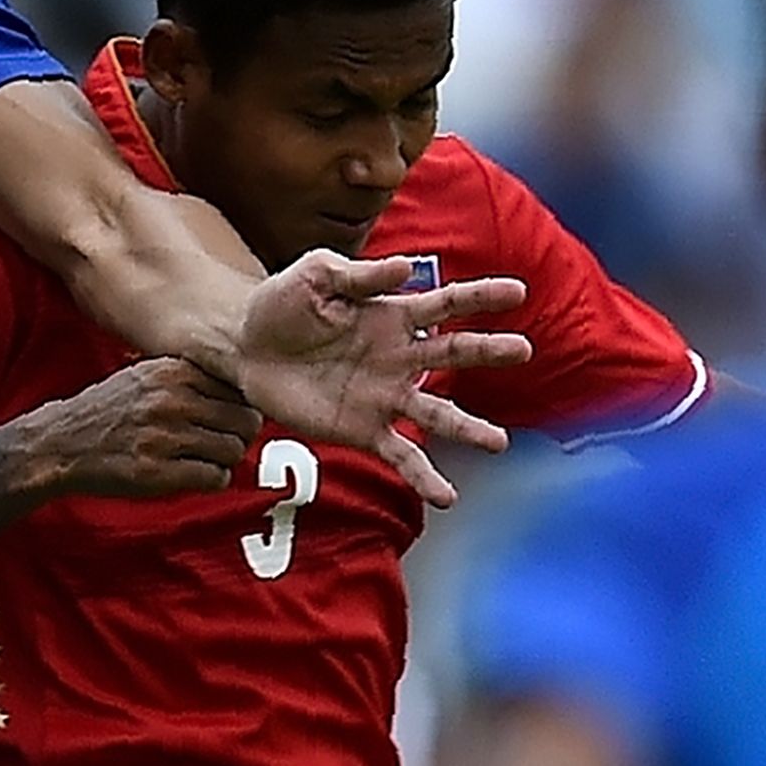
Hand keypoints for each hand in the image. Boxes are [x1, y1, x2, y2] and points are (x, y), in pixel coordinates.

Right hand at [21, 358, 260, 499]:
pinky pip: (215, 477)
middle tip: (220, 445)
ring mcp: (164, 435)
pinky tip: (192, 475)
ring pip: (233, 450)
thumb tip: (242, 391)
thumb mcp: (146, 376)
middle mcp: (171, 399)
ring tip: (203, 460)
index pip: (239, 389)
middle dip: (239, 437)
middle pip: (245, 420)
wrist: (60, 444)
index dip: (239, 409)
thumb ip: (190, 377)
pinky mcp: (156, 471)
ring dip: (224, 461)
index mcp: (172, 372)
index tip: (226, 420)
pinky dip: (211, 480)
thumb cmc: (107, 412)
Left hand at [233, 254, 532, 508]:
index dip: (480, 296)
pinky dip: (424, 478)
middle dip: (488, 352)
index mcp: (392, 314)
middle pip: (453, 354)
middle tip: (522, 350)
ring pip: (437, 415)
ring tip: (498, 442)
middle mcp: (399, 357)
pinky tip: (447, 497)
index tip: (518, 292)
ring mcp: (385, 396)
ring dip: (468, 428)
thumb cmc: (283, 303)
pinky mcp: (363, 430)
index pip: (445, 304)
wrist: (243, 348)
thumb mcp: (316, 274)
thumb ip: (359, 274)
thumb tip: (406, 267)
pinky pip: (401, 456)